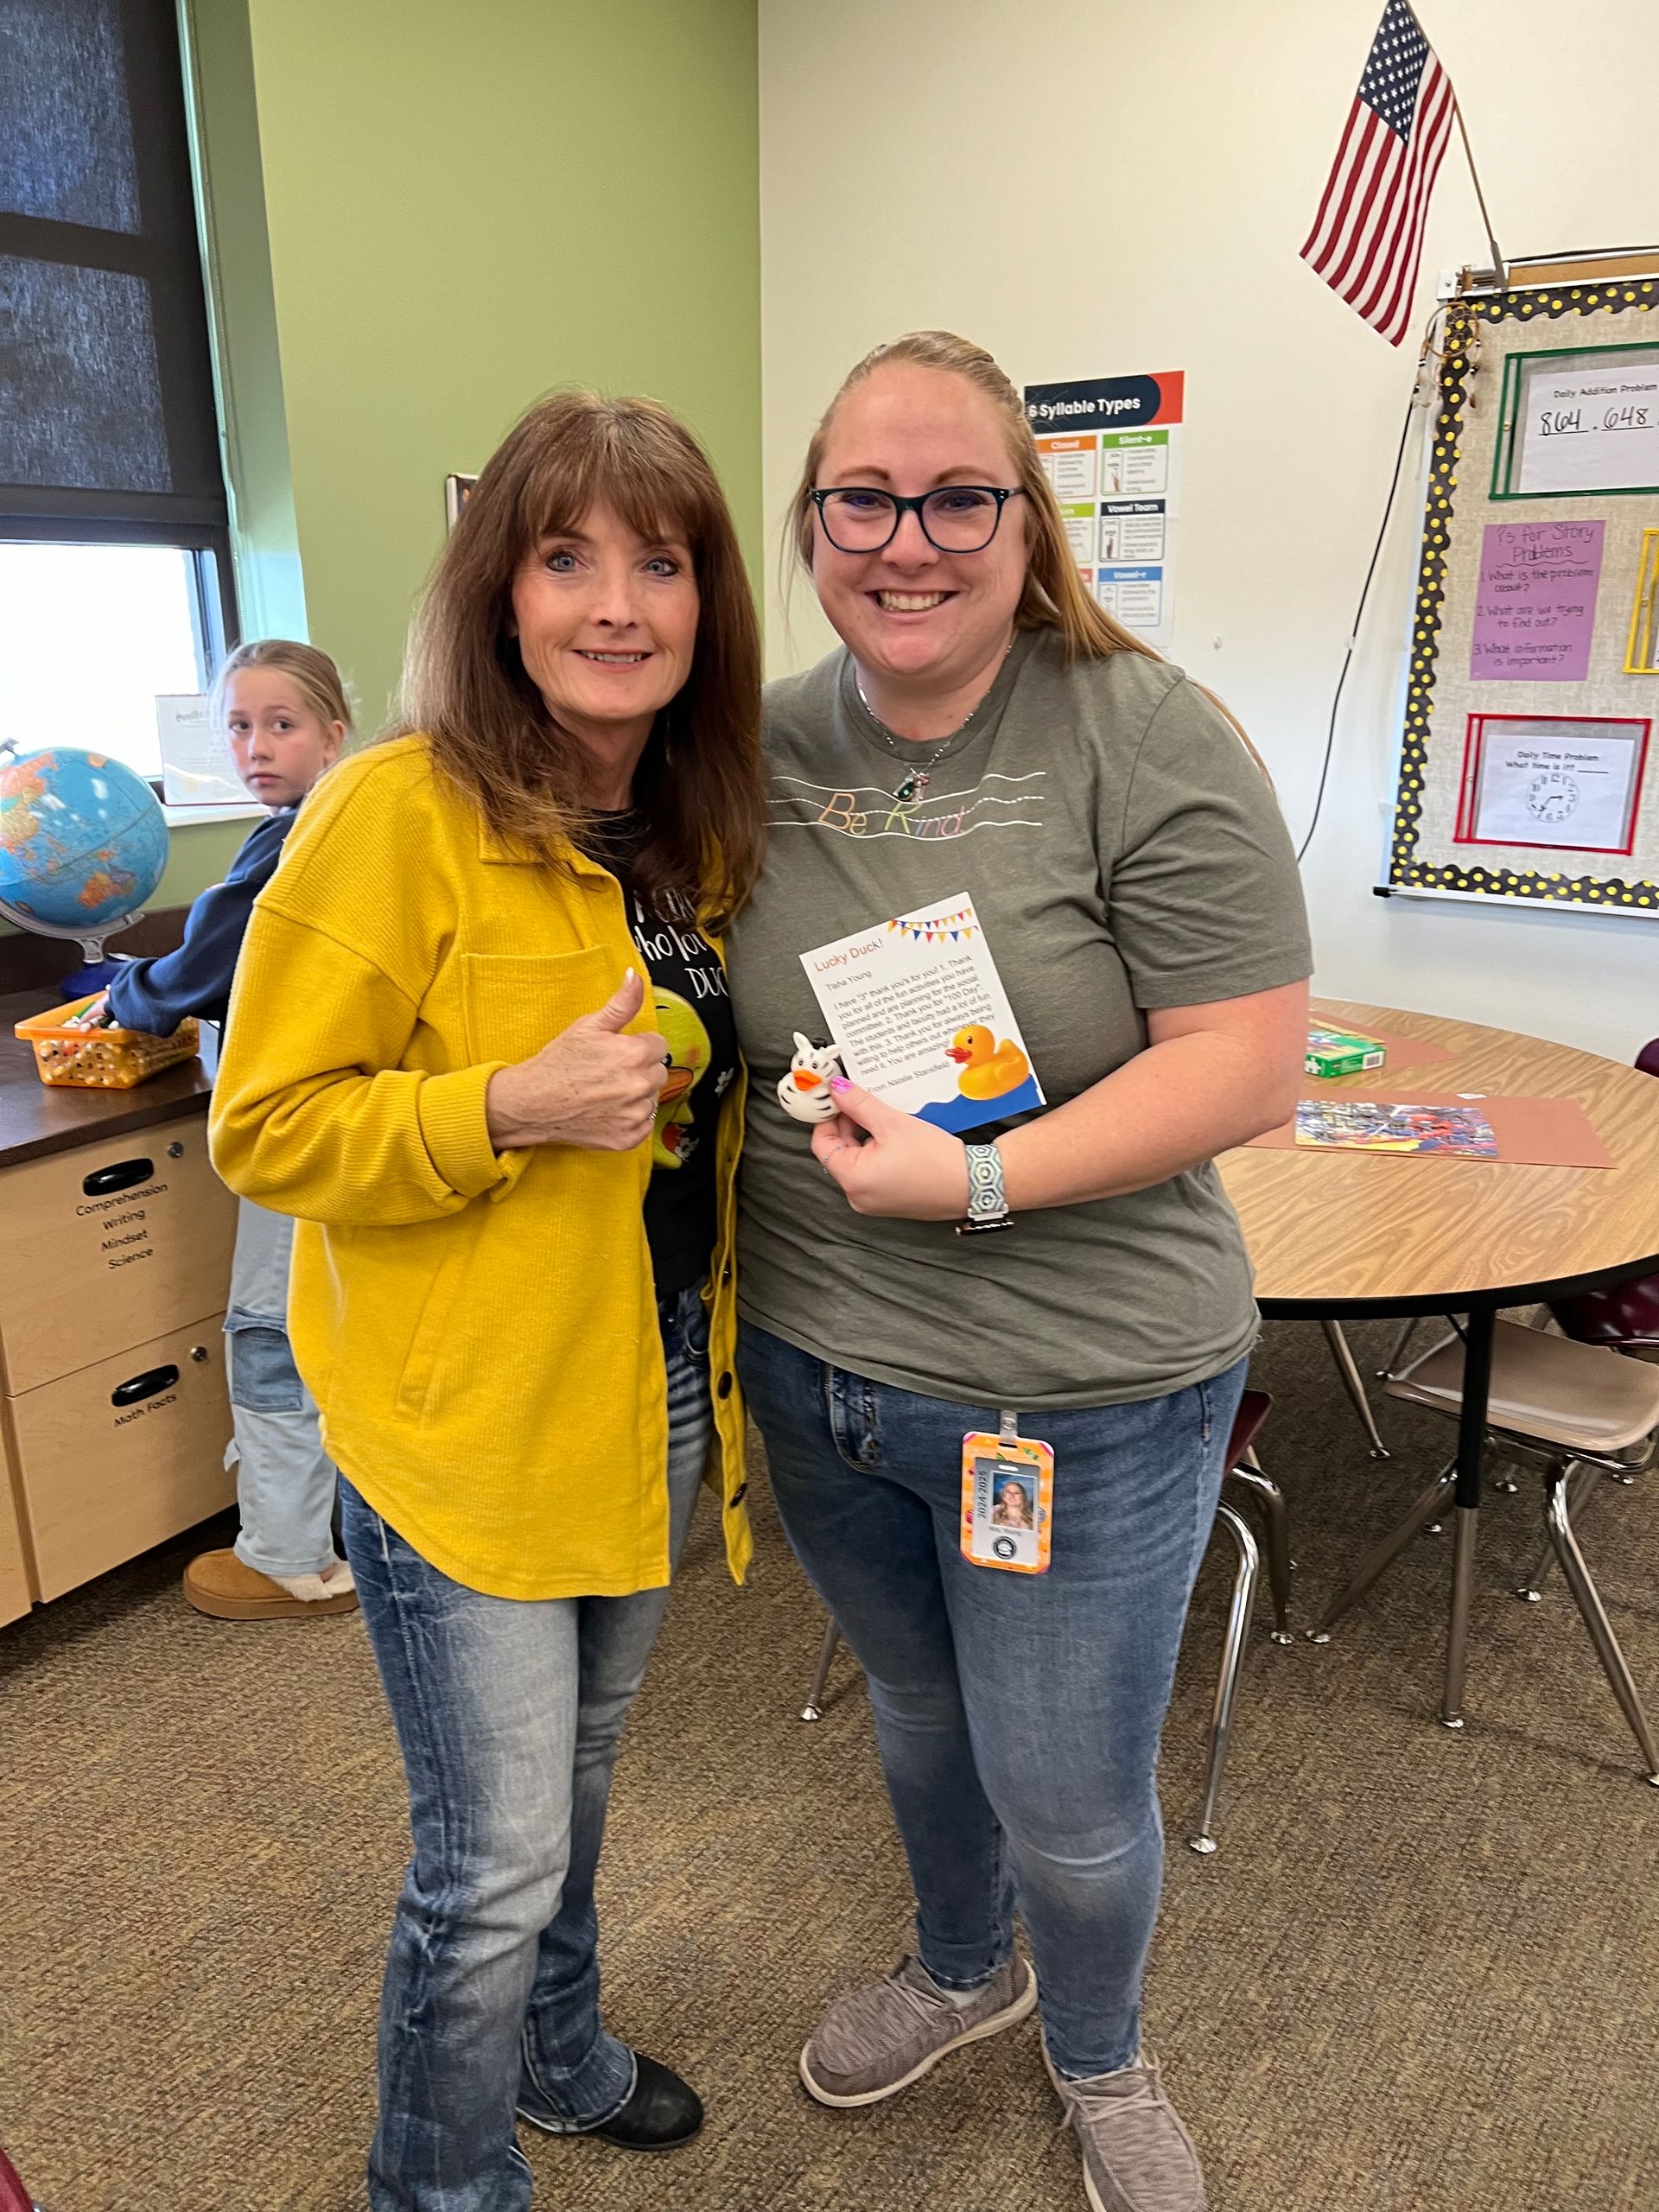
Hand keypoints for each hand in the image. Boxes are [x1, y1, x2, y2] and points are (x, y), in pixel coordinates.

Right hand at [485, 969, 667, 1151]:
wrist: (532, 1102)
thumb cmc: (558, 1063)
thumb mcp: (588, 1026)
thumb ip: (621, 1003)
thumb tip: (636, 977)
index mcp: (634, 1053)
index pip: (659, 1045)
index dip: (638, 1045)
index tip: (618, 1051)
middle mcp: (639, 1085)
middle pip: (658, 1072)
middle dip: (639, 1069)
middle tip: (609, 1071)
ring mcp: (634, 1115)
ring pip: (652, 1099)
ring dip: (636, 1095)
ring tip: (605, 1091)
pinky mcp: (627, 1138)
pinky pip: (644, 1125)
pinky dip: (629, 1119)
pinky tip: (606, 1110)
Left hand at [810, 1078, 970, 1220]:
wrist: (972, 1184)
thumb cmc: (937, 1161)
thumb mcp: (892, 1123)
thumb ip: (859, 1104)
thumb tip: (838, 1090)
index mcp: (853, 1179)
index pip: (822, 1142)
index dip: (829, 1116)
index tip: (838, 1097)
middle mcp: (858, 1195)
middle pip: (838, 1151)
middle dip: (849, 1124)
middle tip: (864, 1102)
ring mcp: (873, 1201)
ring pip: (856, 1160)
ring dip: (865, 1136)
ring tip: (886, 1119)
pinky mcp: (888, 1200)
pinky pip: (872, 1171)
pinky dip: (877, 1152)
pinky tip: (895, 1137)